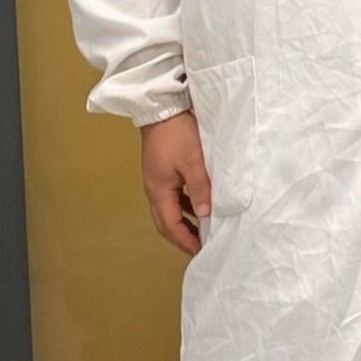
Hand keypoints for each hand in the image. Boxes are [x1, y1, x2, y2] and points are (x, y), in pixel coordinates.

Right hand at [140, 110, 210, 256]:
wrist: (161, 108)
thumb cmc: (177, 134)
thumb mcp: (193, 162)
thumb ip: (200, 188)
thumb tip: (205, 214)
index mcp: (158, 190)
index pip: (170, 225)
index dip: (185, 240)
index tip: (200, 251)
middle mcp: (154, 189)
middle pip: (165, 221)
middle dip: (182, 236)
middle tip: (200, 247)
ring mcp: (157, 180)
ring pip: (169, 209)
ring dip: (183, 222)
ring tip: (202, 231)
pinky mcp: (162, 171)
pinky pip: (173, 196)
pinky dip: (185, 206)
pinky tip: (199, 206)